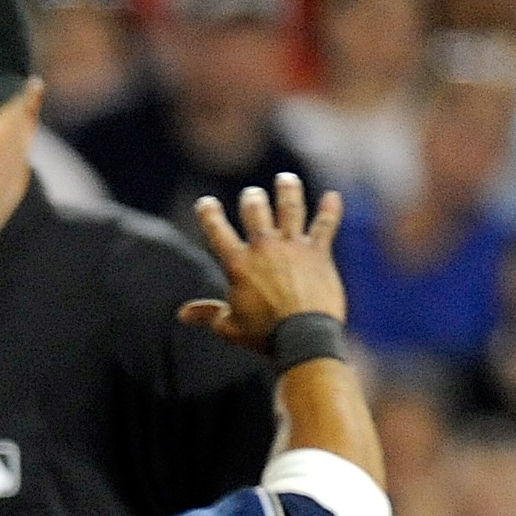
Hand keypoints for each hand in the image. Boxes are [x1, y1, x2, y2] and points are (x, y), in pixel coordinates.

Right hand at [177, 174, 346, 351]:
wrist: (303, 335)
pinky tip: (332, 196)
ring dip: (287, 192)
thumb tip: (183, 314)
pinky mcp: (318, 252)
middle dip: (252, 200)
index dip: (209, 214)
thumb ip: (208, 314)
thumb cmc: (264, 335)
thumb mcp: (229, 326)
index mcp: (238, 265)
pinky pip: (325, 224)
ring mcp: (293, 247)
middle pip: (256, 212)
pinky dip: (329, 209)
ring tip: (286, 180)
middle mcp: (264, 248)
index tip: (205, 203)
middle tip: (252, 195)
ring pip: (290, 209)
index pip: (217, 232)